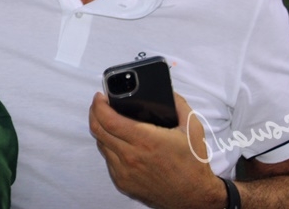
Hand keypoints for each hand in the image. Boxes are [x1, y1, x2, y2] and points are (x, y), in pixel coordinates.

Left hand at [88, 92, 225, 208]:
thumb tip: (167, 91)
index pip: (108, 119)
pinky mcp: (122, 182)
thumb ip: (179, 105)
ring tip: (109, 121)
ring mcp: (124, 171)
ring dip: (101, 129)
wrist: (194, 197)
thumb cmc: (192, 164)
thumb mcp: (192, 129)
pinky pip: (107, 159)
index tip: (100, 97)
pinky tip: (117, 141)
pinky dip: (109, 147)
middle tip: (100, 104)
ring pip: (100, 144)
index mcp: (146, 140)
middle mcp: (131, 156)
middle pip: (98, 129)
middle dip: (95, 112)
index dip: (99, 105)